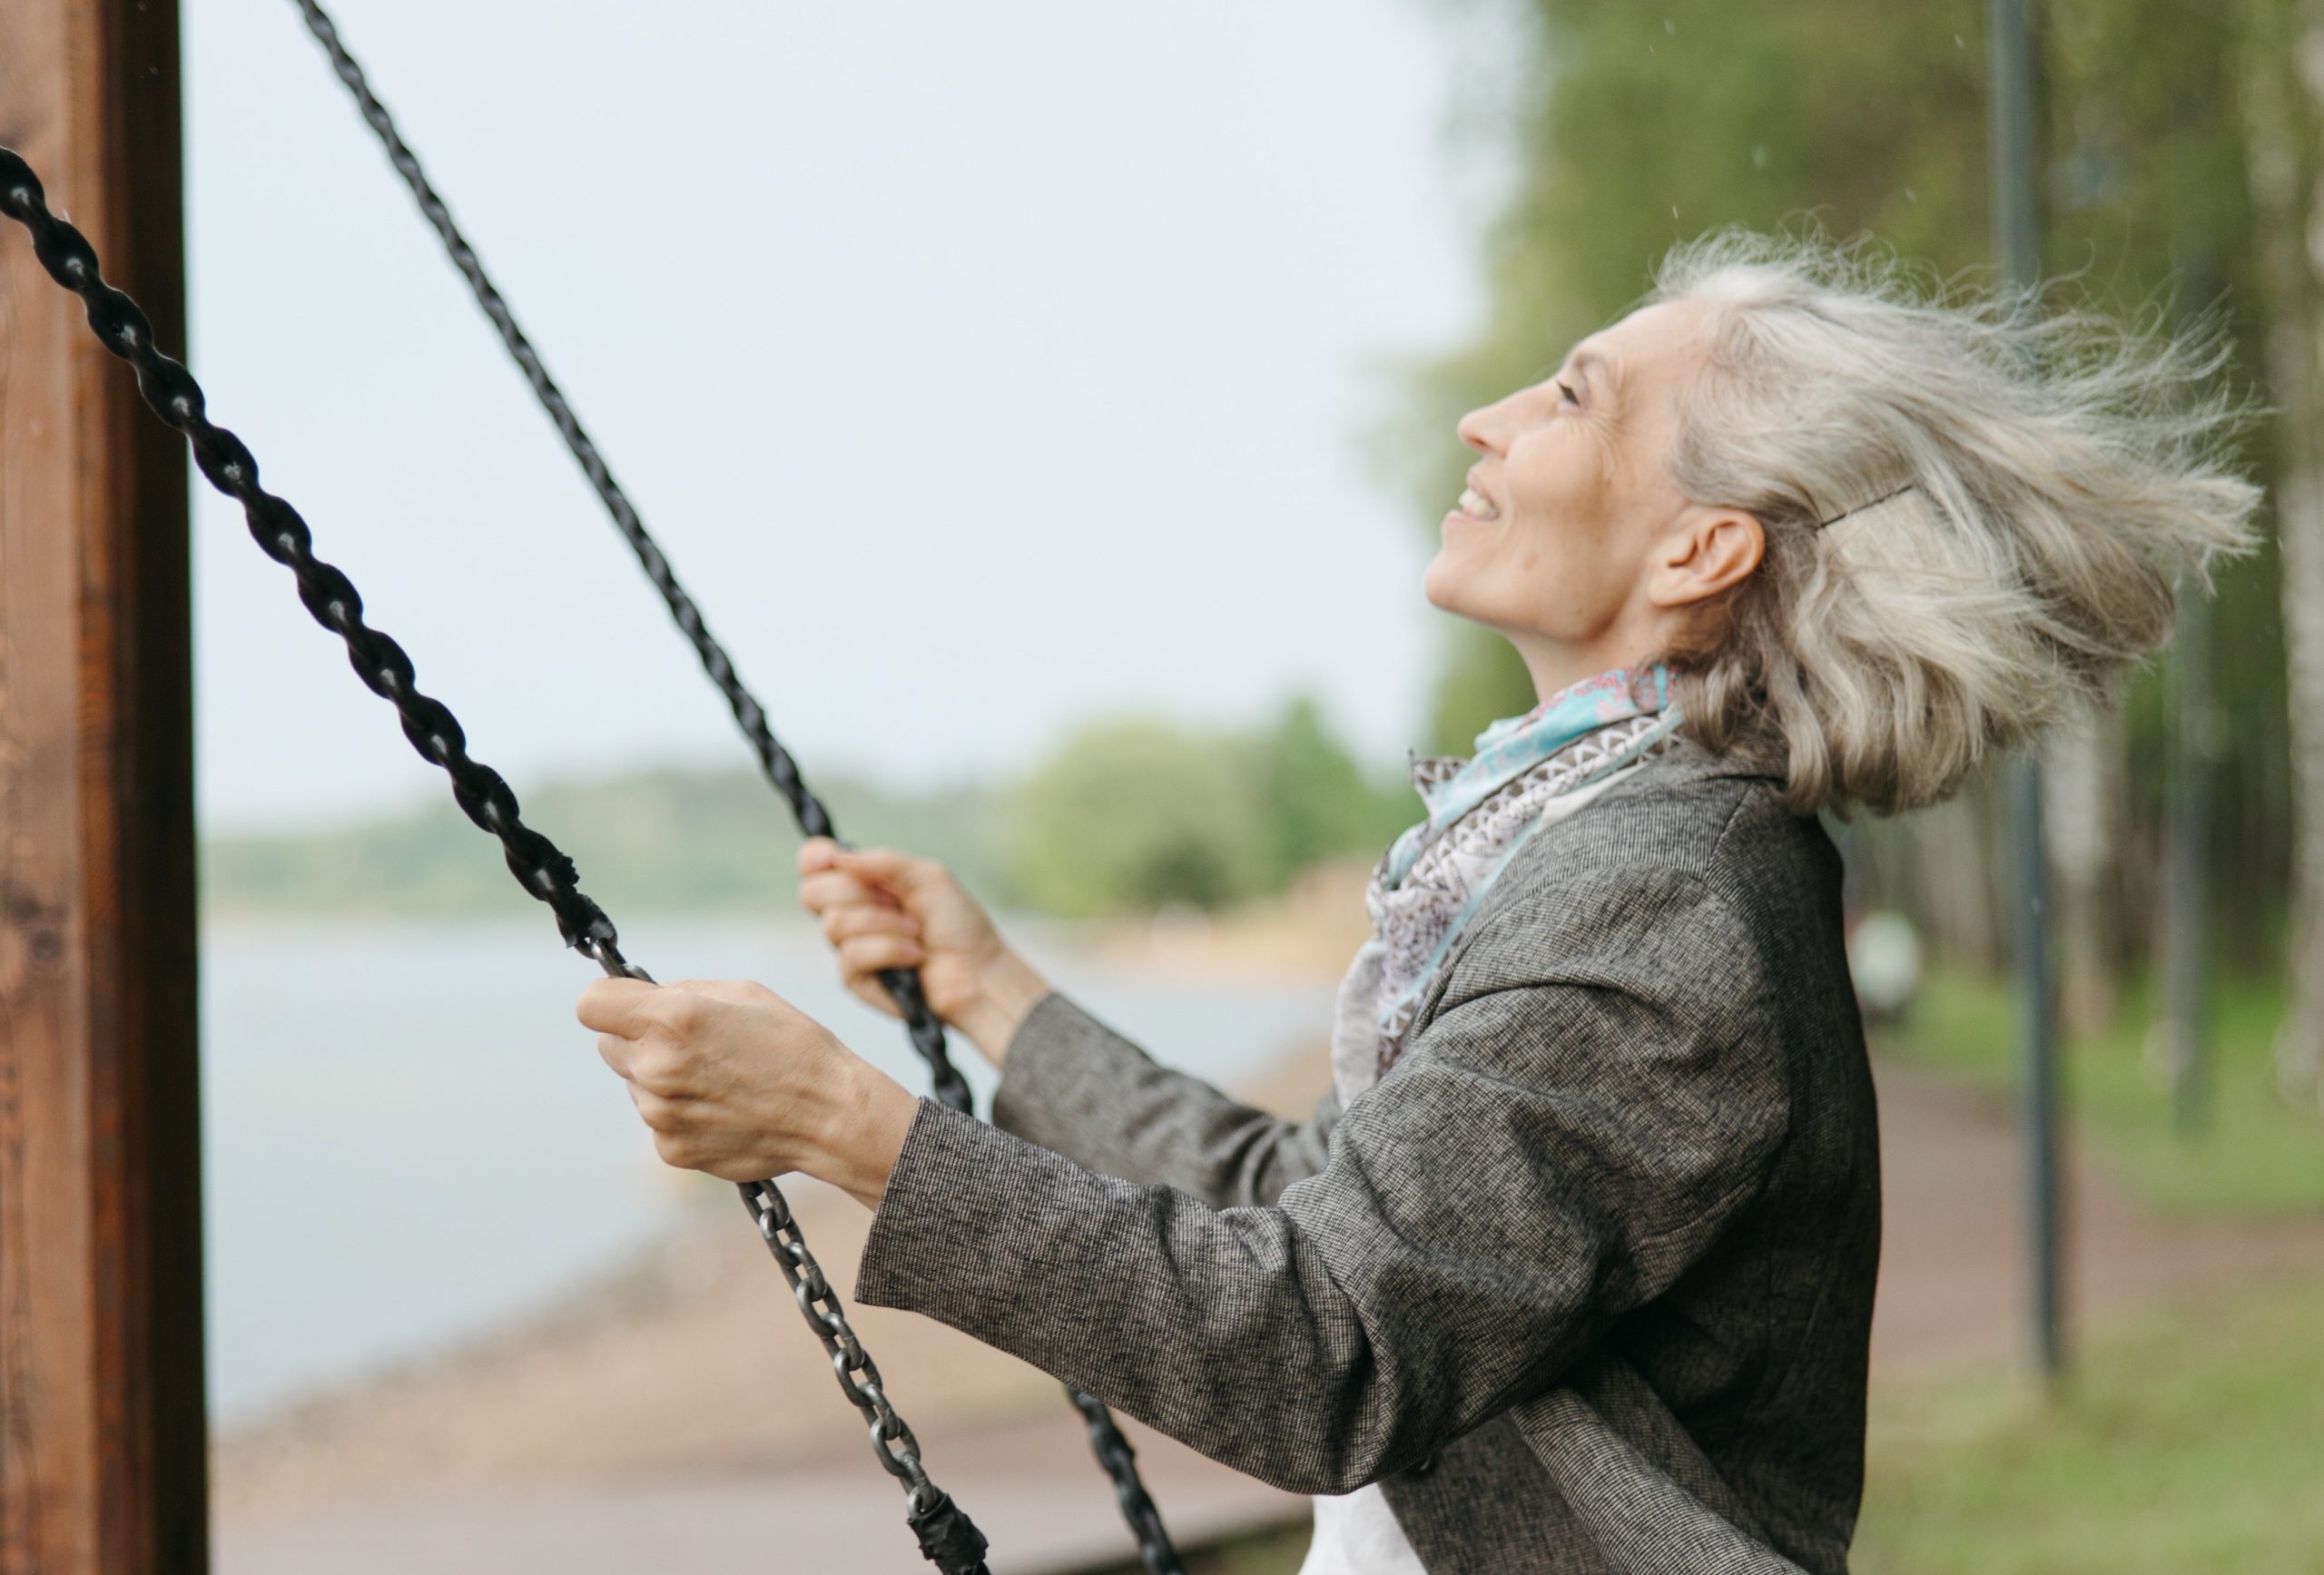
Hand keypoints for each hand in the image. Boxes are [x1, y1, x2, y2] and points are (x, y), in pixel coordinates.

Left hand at [577, 976, 918, 1208]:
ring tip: (717, 1078)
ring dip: (661, 1078)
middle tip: (688, 1043)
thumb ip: (683, 993)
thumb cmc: (793, 1044)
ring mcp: (660, 1114)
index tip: (629, 1005)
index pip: (591, 1005)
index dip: (610, 1001)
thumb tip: (644, 999)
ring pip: (635, 1084)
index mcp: (673, 1020)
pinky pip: (657, 1120)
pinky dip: (680, 1112)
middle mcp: (657, 1068)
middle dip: (638, 1039)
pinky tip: (721, 1107)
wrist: (829, 1114)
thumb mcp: (743, 994)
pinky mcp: (670, 1149)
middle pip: (609, 1045)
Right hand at [795, 839, 1050, 1063]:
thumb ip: (883, 861)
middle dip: (857, 892)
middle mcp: (850, 913)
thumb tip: (838, 857)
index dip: (815, 858)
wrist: (978, 972)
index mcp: (864, 883)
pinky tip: (915, 956)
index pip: (814, 865)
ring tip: (916, 931)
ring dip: (884, 924)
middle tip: (896, 901)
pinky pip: (852, 956)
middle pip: (812, 893)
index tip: (833, 858)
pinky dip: (890, 950)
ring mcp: (850, 948)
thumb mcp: (927, 877)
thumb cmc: (958, 924)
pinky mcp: (856, 980)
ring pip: (835, 924)